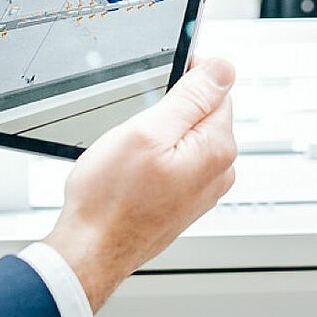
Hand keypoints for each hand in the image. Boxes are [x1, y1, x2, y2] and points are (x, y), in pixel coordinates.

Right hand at [42, 58, 237, 311]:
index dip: (185, 77)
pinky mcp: (187, 199)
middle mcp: (220, 170)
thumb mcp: (147, 131)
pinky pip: (179, 161)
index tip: (157, 87)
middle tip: (136, 127)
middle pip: (204, 112)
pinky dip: (158, 157)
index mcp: (217, 148)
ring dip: (162, 135)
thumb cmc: (111, 198)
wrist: (92, 249)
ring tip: (131, 154)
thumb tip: (224, 67)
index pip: (218, 87)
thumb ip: (192, 96)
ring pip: (188, 136)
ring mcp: (204, 188)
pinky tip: (134, 171)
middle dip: (171, 109)